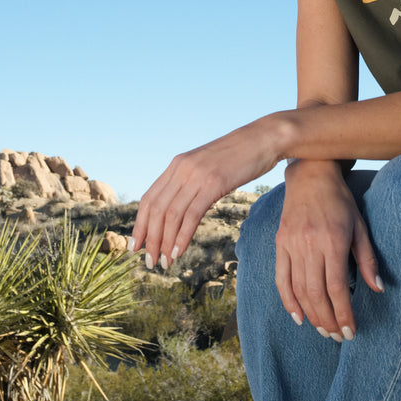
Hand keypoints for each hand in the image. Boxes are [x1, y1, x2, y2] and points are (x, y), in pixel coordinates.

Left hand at [132, 119, 283, 268]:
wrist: (264, 138)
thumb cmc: (240, 155)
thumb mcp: (208, 166)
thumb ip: (191, 182)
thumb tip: (181, 205)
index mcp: (176, 165)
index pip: (149, 199)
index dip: (140, 224)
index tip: (136, 245)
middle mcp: (181, 169)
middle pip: (156, 209)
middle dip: (150, 238)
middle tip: (148, 261)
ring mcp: (197, 176)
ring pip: (171, 214)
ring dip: (164, 242)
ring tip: (163, 262)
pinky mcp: (213, 183)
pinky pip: (192, 215)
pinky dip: (182, 236)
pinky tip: (179, 251)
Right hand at [274, 160, 381, 338]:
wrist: (311, 175)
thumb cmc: (341, 201)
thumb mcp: (360, 226)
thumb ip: (367, 259)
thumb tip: (378, 288)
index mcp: (333, 241)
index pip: (337, 287)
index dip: (343, 313)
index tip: (351, 331)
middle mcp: (309, 244)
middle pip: (316, 293)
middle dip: (328, 320)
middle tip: (338, 336)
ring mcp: (291, 245)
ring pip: (299, 290)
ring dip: (311, 315)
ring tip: (324, 330)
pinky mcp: (280, 244)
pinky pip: (281, 279)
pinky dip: (288, 301)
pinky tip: (299, 317)